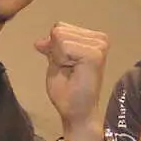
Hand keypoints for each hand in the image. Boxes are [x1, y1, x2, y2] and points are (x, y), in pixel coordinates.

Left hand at [34, 22, 109, 140]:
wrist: (78, 113)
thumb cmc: (68, 92)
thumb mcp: (55, 63)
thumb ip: (51, 47)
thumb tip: (39, 41)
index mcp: (93, 39)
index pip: (60, 27)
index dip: (54, 48)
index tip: (65, 66)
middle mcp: (100, 39)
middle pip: (59, 29)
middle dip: (56, 51)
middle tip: (68, 70)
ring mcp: (100, 45)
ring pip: (60, 36)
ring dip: (59, 57)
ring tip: (72, 72)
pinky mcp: (96, 54)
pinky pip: (63, 45)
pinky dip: (61, 60)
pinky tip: (73, 72)